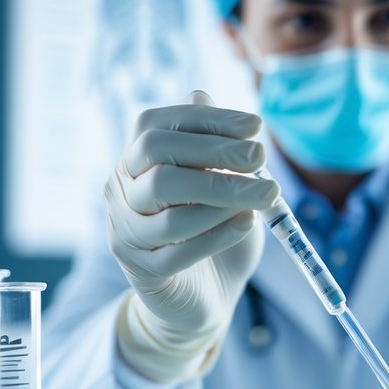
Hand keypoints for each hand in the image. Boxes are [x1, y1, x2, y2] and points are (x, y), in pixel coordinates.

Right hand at [104, 91, 279, 381]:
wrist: (206, 294)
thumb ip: (211, 143)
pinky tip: (247, 224)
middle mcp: (121, 188)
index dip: (209, 121)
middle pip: (158, 158)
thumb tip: (202, 93)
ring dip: (224, 196)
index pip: (161, 125)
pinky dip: (217, 235)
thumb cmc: (216, 226)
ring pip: (167, 207)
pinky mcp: (142, 270)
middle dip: (214, 154)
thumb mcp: (219, 179)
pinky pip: (176, 251)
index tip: (256, 125)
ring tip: (267, 195)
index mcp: (137, 157)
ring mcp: (126, 230)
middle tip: (261, 157)